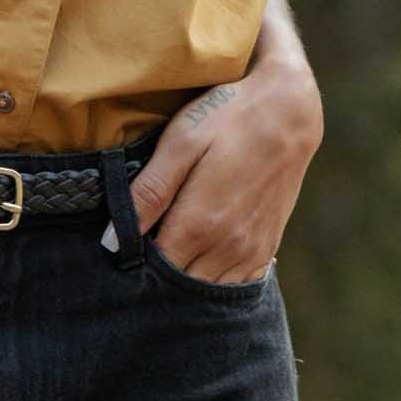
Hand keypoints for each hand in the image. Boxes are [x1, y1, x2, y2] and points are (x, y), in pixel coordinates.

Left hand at [107, 50, 324, 283]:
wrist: (288, 112)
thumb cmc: (227, 119)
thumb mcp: (179, 144)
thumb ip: (147, 194)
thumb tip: (112, 241)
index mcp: (198, 225)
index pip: (154, 271)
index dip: (135, 263)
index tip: (125, 243)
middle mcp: (227, 247)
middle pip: (179, 286)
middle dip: (158, 274)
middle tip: (146, 242)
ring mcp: (251, 251)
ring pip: (207, 288)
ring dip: (186, 276)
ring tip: (172, 243)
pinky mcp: (267, 247)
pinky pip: (235, 283)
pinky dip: (214, 276)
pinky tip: (202, 251)